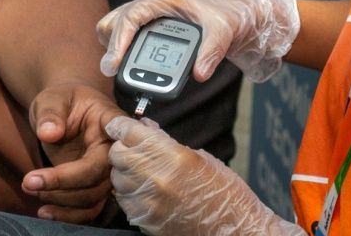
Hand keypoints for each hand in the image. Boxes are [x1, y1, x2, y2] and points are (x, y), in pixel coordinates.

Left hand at [23, 82, 121, 222]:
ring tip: (32, 191)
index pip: (114, 142)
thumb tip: (49, 133)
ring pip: (94, 196)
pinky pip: (89, 207)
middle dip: (65, 184)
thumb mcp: (51, 99)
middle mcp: (113, 148)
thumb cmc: (60, 100)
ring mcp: (105, 170)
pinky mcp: (94, 185)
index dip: (102, 160)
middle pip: (100, 176)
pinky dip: (69, 215)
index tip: (77, 167)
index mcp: (109, 121)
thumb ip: (51, 113)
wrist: (62, 111)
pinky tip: (46, 212)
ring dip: (63, 202)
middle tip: (29, 182)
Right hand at [98, 0, 299, 83]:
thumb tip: (199, 74)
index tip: (114, 63)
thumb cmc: (232, 16)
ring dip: (114, 43)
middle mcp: (155, 1)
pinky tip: (128, 63)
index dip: (119, 40)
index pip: (132, 15)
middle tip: (113, 70)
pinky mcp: (155, 21)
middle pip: (117, 18)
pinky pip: (129, 30)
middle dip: (111, 43)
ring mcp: (153, 10)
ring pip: (118, 22)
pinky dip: (123, 45)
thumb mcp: (224, 32)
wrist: (241, 13)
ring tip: (118, 68)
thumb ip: (211, 53)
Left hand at [105, 117, 301, 234]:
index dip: (121, 126)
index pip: (131, 134)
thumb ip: (166, 142)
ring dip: (124, 172)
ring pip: (116, 179)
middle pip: (117, 155)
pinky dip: (129, 193)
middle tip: (134, 149)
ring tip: (142, 172)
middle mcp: (156, 179)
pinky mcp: (146, 221)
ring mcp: (149, 203)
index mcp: (172, 157)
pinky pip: (124, 202)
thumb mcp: (200, 157)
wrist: (233, 229)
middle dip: (123, 148)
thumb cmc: (225, 191)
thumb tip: (145, 128)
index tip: (118, 125)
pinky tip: (144, 191)